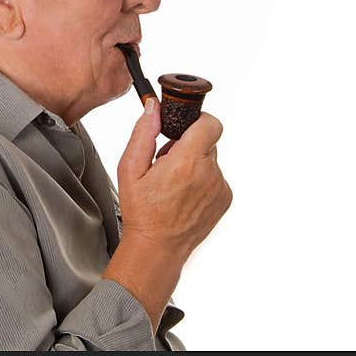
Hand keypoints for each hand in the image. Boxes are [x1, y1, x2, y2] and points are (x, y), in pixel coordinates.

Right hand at [117, 97, 231, 260]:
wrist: (157, 248)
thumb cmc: (142, 212)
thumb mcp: (130, 169)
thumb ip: (143, 133)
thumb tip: (153, 108)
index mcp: (186, 162)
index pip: (210, 123)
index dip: (197, 120)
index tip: (183, 128)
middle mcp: (209, 174)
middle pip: (208, 141)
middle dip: (189, 145)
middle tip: (168, 163)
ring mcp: (220, 187)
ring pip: (211, 159)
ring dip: (195, 164)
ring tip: (174, 184)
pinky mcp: (225, 198)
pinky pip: (216, 177)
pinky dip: (202, 180)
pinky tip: (184, 195)